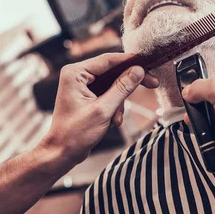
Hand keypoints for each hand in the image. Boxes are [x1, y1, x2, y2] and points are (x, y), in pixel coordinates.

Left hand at [40, 53, 158, 163]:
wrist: (62, 153)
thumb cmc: (75, 134)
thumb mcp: (103, 110)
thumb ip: (122, 88)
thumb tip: (138, 70)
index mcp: (75, 73)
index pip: (108, 60)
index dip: (131, 61)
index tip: (149, 63)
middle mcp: (78, 75)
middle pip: (112, 71)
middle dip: (129, 83)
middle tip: (152, 84)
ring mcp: (82, 85)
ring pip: (113, 84)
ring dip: (120, 101)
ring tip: (116, 119)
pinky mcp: (87, 96)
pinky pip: (109, 93)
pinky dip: (114, 106)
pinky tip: (112, 121)